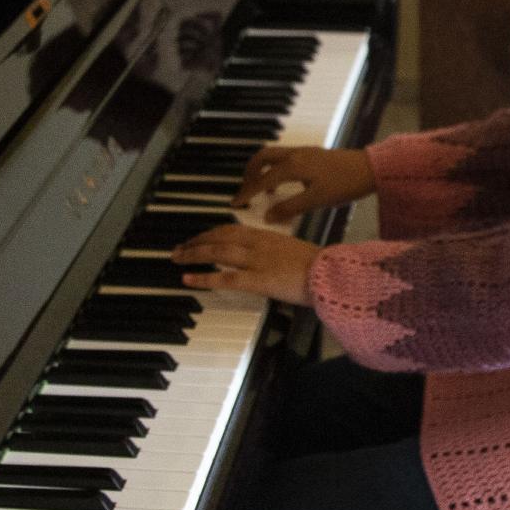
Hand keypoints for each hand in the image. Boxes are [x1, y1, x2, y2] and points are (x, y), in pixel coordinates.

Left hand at [172, 224, 320, 305]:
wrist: (332, 275)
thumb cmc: (320, 268)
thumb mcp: (295, 252)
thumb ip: (276, 252)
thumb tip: (265, 258)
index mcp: (268, 236)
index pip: (231, 229)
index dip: (210, 232)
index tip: (198, 237)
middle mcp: (259, 244)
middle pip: (219, 237)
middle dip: (196, 242)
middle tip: (179, 248)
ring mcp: (257, 261)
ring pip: (217, 252)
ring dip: (193, 254)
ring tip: (177, 258)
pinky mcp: (258, 280)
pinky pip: (225, 278)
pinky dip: (204, 277)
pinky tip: (188, 279)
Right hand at [235, 146, 374, 223]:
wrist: (370, 168)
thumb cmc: (345, 185)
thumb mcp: (316, 201)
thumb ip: (290, 208)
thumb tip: (267, 216)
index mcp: (293, 166)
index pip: (262, 180)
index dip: (247, 193)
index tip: (235, 204)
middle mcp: (295, 154)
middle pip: (261, 158)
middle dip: (249, 174)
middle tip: (246, 192)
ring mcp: (303, 151)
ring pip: (272, 156)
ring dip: (262, 171)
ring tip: (263, 192)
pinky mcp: (311, 154)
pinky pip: (284, 158)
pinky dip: (275, 170)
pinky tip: (284, 186)